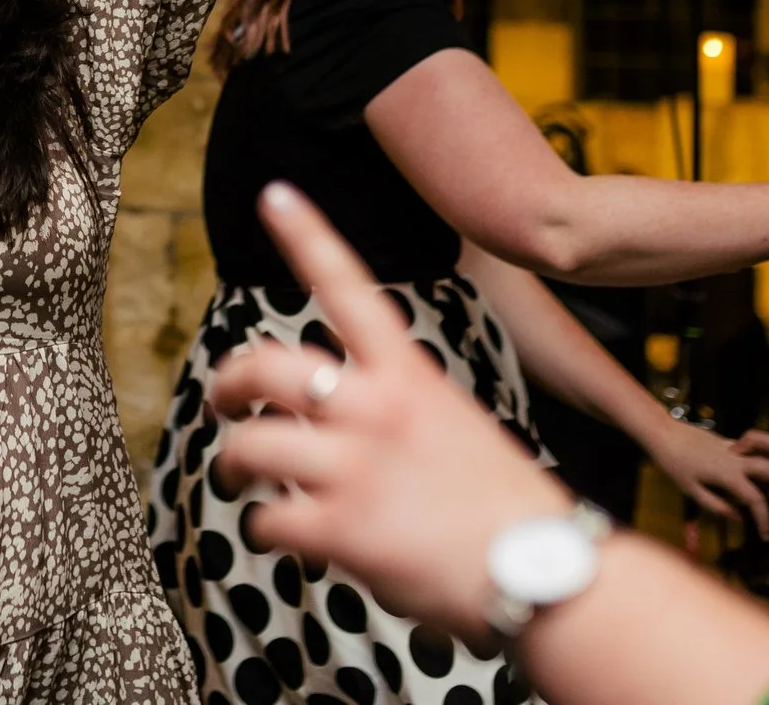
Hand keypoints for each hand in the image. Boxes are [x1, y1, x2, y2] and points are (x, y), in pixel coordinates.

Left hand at [206, 183, 572, 638]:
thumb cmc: (506, 507)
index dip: (307, 235)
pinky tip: (282, 536)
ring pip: (250, 446)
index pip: (350, 286)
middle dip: (228, 380)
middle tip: (222, 401)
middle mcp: (375, 409)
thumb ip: (398, 406)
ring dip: (233, 463)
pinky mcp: (343, 530)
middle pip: (266, 365)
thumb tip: (344, 411)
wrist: (546, 574)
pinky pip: (269, 520)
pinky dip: (266, 530)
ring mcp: (355, 467)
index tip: (273, 194)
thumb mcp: (456, 423)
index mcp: (409, 375)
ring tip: (240, 479)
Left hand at [644, 420, 768, 538]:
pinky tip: (755, 482)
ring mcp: (734, 449)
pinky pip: (753, 454)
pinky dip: (762, 468)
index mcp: (728, 475)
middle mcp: (737, 460)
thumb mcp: (690, 490)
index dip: (764, 520)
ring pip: (768, 460)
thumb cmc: (672, 463)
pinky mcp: (728, 442)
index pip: (757, 501)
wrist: (661, 431)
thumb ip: (717, 506)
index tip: (765, 536)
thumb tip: (740, 519)